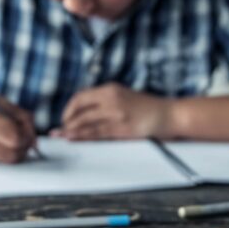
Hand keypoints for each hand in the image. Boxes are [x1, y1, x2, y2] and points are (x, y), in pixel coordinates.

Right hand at [0, 84, 36, 162]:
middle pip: (12, 155)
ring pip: (5, 160)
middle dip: (24, 147)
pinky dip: (2, 150)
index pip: (15, 138)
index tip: (28, 130)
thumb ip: (20, 117)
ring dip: (14, 150)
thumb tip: (34, 138)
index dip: (27, 136)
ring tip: (10, 136)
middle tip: (24, 137)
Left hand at [53, 83, 171, 140]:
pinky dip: (82, 136)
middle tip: (59, 130)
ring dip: (70, 130)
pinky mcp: (122, 129)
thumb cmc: (148, 108)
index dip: (69, 108)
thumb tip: (84, 112)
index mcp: (111, 89)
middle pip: (80, 109)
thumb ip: (105, 101)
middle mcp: (111, 99)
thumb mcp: (124, 96)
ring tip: (59, 136)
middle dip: (66, 120)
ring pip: (86, 122)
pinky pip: (97, 133)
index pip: (81, 96)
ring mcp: (117, 114)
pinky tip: (73, 138)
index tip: (65, 118)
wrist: (169, 114)